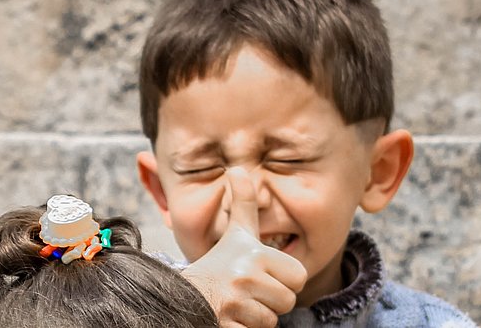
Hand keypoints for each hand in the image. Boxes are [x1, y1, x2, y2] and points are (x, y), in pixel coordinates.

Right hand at [181, 167, 307, 327]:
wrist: (182, 293)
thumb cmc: (218, 264)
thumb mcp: (235, 234)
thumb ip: (243, 203)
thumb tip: (238, 169)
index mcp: (255, 254)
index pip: (298, 277)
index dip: (283, 280)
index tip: (259, 275)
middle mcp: (245, 276)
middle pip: (288, 301)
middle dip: (271, 300)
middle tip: (247, 291)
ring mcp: (235, 303)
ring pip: (272, 319)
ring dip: (258, 315)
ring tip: (238, 303)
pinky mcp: (227, 324)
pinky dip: (244, 327)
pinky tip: (231, 316)